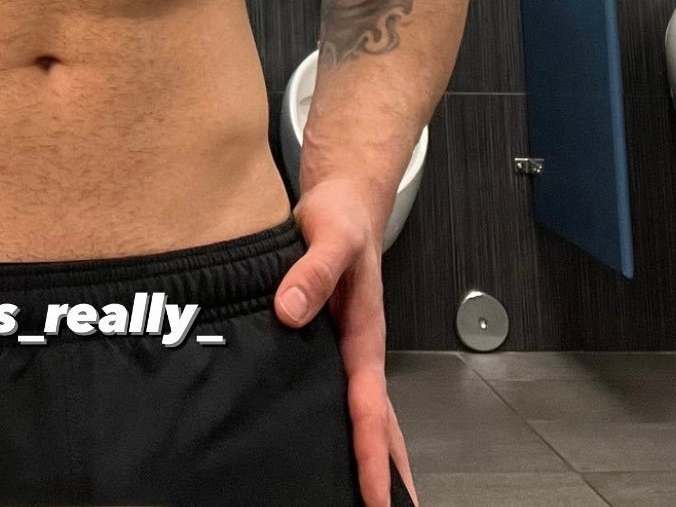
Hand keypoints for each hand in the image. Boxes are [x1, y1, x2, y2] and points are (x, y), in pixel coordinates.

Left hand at [273, 178, 418, 506]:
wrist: (344, 198)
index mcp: (364, 334)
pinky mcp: (331, 341)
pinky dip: (350, 428)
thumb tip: (289, 312)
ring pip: (365, 414)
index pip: (369, 405)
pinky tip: (335, 447)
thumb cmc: (340, 216)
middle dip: (386, 473)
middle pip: (379, 424)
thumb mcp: (328, 234)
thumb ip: (312, 270)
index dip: (370, 452)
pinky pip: (344, 394)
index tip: (377, 497)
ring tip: (374, 501)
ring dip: (371, 456)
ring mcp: (348, 348)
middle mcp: (360, 349)